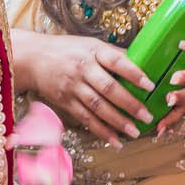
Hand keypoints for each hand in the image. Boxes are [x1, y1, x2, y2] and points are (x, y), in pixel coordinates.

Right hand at [19, 32, 153, 141]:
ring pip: (98, 107)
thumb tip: (142, 61)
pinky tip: (116, 141)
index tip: (150, 85)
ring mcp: (73, 87)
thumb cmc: (68, 49)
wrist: (34, 59)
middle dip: (130, 104)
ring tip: (135, 132)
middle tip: (147, 116)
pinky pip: (86, 119)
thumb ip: (113, 54)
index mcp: (93, 51)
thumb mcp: (90, 44)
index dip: (134, 73)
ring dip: (118, 122)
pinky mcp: (66, 102)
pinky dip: (102, 131)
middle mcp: (83, 69)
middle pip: (109, 89)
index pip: (116, 62)